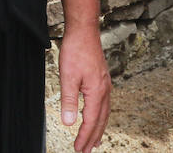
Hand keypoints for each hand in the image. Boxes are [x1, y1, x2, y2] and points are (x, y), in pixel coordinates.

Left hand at [57, 25, 110, 151]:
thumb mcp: (68, 77)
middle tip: (87, 151)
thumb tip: (69, 122)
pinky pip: (104, 103)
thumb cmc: (76, 50)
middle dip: (93, 137)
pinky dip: (100, 115)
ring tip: (95, 140)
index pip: (91, 121)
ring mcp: (105, 84)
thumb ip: (69, 101)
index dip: (84, 136)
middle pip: (100, 120)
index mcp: (97, 92)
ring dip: (99, 128)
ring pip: (104, 112)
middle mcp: (104, 89)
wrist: (84, 31)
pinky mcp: (102, 78)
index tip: (79, 148)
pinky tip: (95, 115)